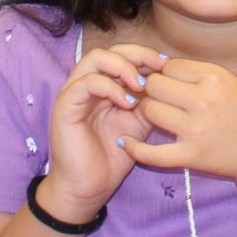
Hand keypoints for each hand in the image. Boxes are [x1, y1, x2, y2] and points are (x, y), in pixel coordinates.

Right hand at [37, 42, 161, 222]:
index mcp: (104, 85)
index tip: (168, 65)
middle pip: (111, 50)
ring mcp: (74, 92)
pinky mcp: (65, 105)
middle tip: (159, 67)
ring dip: (123, 67)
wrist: (89, 186)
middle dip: (138, 54)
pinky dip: (110, 87)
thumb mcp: (139, 123)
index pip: (123, 54)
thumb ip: (150, 101)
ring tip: (142, 85)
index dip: (146, 55)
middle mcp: (87, 83)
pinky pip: (87, 83)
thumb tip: (170, 82)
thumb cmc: (113, 156)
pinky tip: (127, 103)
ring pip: (96, 59)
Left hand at [124, 58, 236, 191]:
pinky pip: (152, 153)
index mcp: (215, 77)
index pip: (169, 66)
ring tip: (155, 115)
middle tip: (156, 97)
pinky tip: (125, 141)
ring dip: (149, 112)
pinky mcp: (192, 156)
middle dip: (152, 89)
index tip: (167, 81)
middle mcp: (204, 100)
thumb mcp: (232, 81)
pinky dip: (135, 148)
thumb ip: (199, 74)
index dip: (164, 73)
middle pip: (155, 85)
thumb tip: (161, 65)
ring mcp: (197, 130)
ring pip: (150, 112)